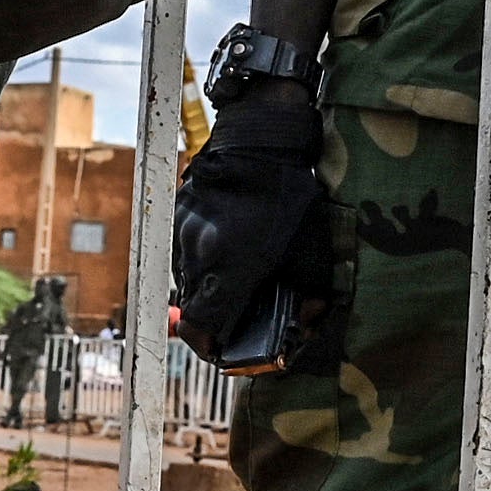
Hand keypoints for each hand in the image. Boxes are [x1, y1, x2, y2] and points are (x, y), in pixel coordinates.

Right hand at [172, 84, 332, 373]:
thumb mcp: (312, 254)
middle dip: (214, 322)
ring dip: (209, 292)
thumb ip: (308, 299)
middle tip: (240, 320)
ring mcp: (183, 237)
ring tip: (239, 279)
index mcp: (231, 271)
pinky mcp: (179, 219)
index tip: (228, 349)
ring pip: (188, 284)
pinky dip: (205, 265)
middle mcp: (198, 257)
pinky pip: (186, 256)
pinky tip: (231, 250)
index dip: (212, 348)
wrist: (260, 141)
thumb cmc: (292, 198)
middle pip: (193, 311)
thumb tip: (301, 329)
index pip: (200, 331)